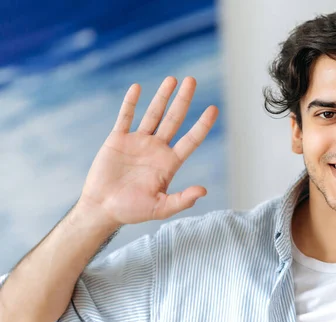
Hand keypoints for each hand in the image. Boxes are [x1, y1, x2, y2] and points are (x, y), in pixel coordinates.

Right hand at [78, 76, 217, 224]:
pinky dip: (131, 103)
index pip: (191, 140)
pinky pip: (125, 117)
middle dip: (183, 100)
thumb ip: (182, 200)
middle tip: (192, 80)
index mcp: (169, 163)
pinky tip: (138, 88)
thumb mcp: (161, 208)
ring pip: (153, 114)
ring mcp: (138, 142)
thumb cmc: (132, 211)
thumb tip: (203, 191)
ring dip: (162, 96)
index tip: (214, 108)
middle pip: (174, 119)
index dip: (202, 125)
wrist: (103, 208)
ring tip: (172, 79)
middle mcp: (157, 149)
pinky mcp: (118, 140)